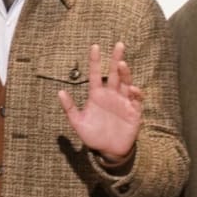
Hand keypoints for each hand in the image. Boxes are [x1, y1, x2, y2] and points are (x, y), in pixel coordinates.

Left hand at [58, 42, 142, 162]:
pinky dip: (135, 93)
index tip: (95, 47)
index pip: (96, 74)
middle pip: (115, 74)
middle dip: (117, 59)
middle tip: (119, 45)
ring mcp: (123, 102)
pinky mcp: (134, 112)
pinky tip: (132, 89)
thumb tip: (60, 91)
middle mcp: (111, 95)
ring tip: (122, 64)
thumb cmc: (93, 135)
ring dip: (125, 73)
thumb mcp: (78, 122)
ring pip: (126, 83)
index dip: (95, 61)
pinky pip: (136, 100)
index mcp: (97, 95)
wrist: (108, 151)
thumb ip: (70, 108)